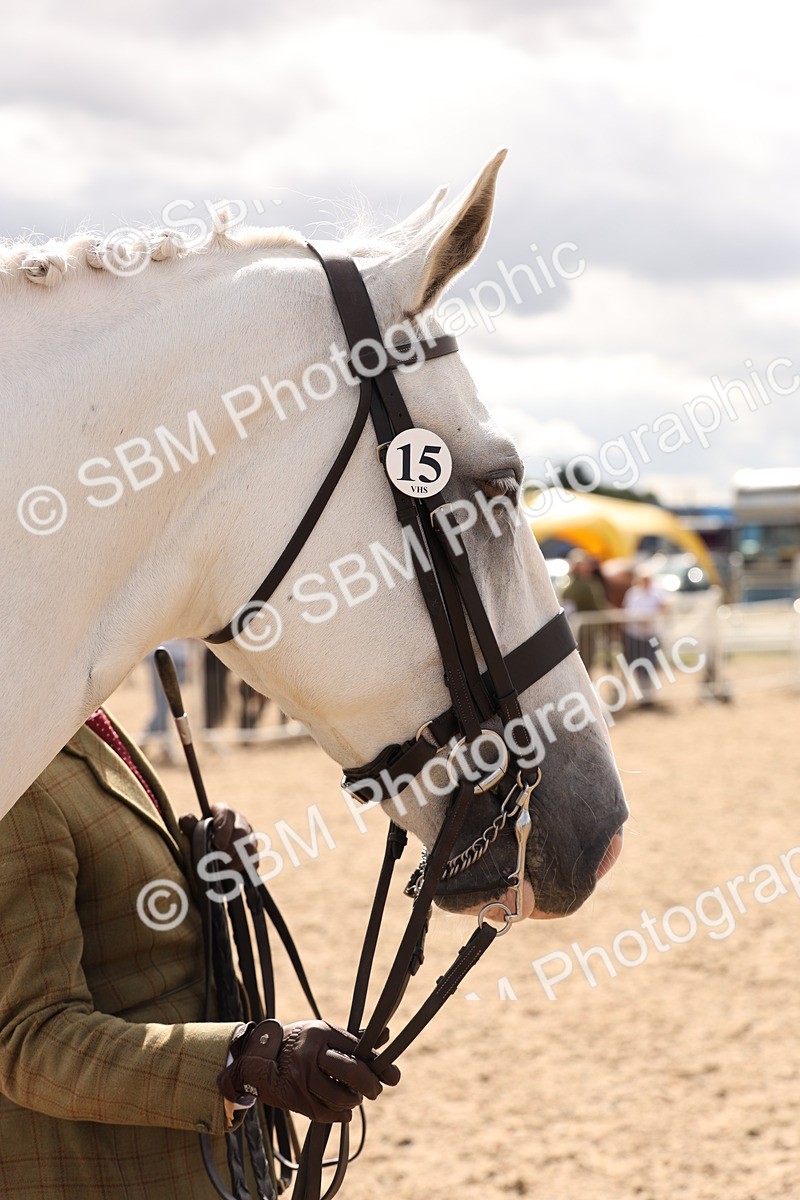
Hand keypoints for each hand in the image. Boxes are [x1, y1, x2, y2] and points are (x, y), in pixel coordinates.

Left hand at [179, 804, 256, 873]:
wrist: (209, 854)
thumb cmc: (199, 838)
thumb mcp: (192, 830)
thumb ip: (189, 825)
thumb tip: (186, 819)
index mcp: (224, 812)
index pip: (226, 813)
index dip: (223, 828)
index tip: (217, 844)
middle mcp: (240, 822)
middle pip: (241, 832)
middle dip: (228, 849)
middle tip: (217, 860)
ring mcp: (249, 838)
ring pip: (249, 848)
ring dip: (234, 862)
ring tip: (221, 869)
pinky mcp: (253, 855)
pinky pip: (253, 863)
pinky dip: (241, 870)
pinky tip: (230, 875)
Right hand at [217, 1019, 400, 1123]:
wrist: (256, 1058)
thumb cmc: (298, 1043)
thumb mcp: (323, 1033)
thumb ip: (354, 1039)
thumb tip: (387, 1034)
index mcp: (320, 1033)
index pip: (356, 1049)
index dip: (378, 1063)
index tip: (393, 1076)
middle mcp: (310, 1054)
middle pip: (350, 1071)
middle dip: (370, 1084)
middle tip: (376, 1090)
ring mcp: (301, 1079)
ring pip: (339, 1097)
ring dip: (352, 1101)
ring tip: (353, 1097)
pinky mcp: (294, 1100)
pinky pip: (325, 1113)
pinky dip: (340, 1114)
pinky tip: (344, 1110)